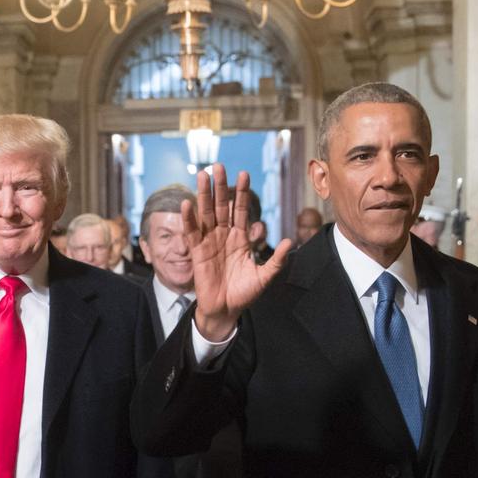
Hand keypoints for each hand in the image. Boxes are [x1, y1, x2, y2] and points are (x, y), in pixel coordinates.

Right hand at [185, 165, 291, 340]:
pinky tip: (187, 204)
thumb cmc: (244, 294)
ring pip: (206, 214)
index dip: (243, 193)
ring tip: (203, 176)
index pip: (242, 210)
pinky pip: (192, 233)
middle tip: (219, 166)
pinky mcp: (197, 252)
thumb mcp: (264, 277)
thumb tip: (289, 242)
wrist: (226, 310)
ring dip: (204, 195)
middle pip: (222, 206)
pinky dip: (189, 219)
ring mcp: (210, 242)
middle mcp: (224, 236)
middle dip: (221, 187)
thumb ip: (276, 260)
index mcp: (241, 238)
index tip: (243, 174)